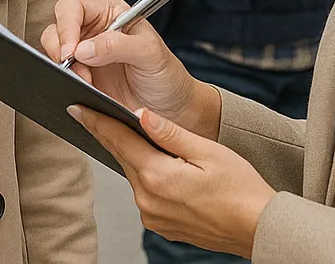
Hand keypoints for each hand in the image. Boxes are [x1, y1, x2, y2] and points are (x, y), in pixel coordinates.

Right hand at [42, 0, 217, 138]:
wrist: (173, 111)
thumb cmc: (167, 76)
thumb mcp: (150, 54)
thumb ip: (118, 45)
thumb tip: (83, 48)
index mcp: (109, 13)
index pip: (73, 8)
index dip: (66, 25)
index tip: (71, 50)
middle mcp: (92, 31)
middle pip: (56, 27)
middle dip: (60, 49)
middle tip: (77, 70)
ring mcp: (84, 56)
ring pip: (53, 52)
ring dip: (62, 68)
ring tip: (86, 84)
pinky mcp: (80, 79)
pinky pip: (59, 76)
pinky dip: (62, 82)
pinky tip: (79, 91)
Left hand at [71, 104, 275, 257]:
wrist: (259, 229)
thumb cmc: (241, 189)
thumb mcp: (207, 152)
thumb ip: (169, 133)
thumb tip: (140, 114)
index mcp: (158, 177)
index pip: (119, 140)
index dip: (97, 120)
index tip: (76, 105)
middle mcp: (148, 200)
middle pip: (122, 157)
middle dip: (108, 134)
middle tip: (89, 111)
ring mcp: (152, 216)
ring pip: (133, 174)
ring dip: (131, 154)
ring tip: (125, 131)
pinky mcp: (160, 224)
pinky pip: (144, 192)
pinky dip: (145, 174)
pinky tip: (153, 162)